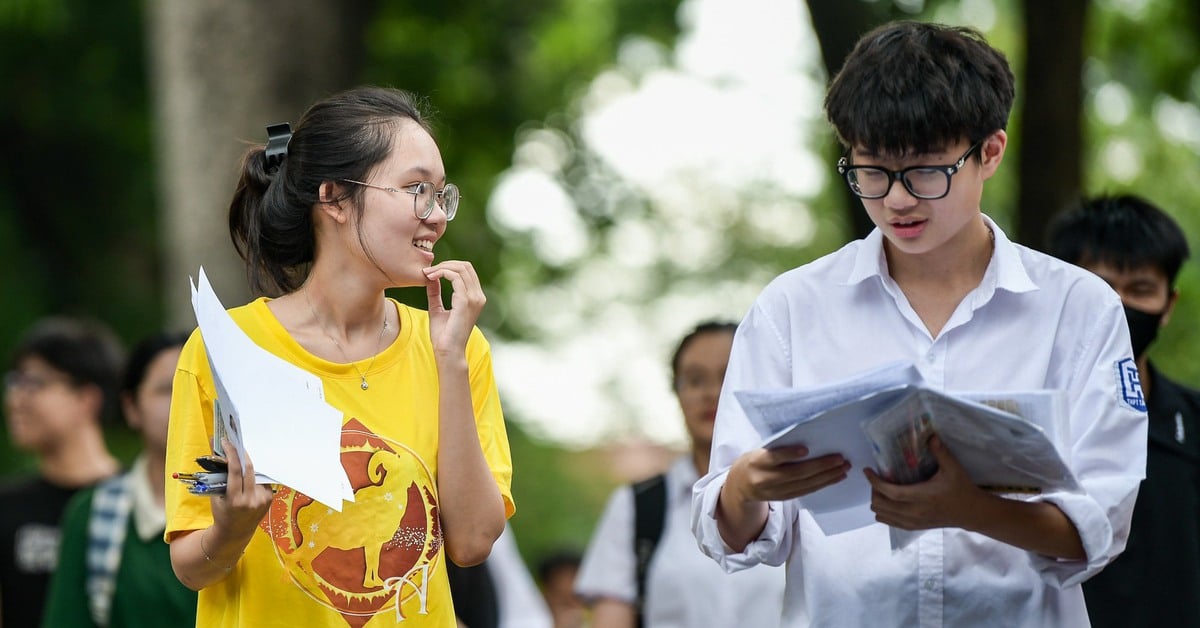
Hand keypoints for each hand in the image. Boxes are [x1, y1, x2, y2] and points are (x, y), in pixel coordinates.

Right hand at [210, 438, 273, 533]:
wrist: (235, 533)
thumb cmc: (222, 513)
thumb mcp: (216, 497)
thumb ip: (220, 478)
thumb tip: (219, 453)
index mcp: (235, 500)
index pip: (235, 471)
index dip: (231, 454)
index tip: (226, 442)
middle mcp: (251, 500)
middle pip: (249, 469)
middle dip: (241, 454)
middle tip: (235, 444)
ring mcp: (262, 500)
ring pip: (256, 473)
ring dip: (248, 463)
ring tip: (241, 455)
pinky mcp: (269, 499)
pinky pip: (261, 480)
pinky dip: (254, 474)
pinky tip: (249, 471)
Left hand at [423, 260, 485, 355]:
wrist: (447, 351)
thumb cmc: (443, 335)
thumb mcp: (437, 309)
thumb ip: (436, 293)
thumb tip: (431, 278)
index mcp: (475, 298)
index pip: (466, 271)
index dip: (449, 266)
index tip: (431, 272)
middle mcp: (478, 297)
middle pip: (465, 266)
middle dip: (445, 264)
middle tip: (428, 271)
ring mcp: (474, 299)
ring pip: (461, 269)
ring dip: (441, 267)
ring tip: (427, 274)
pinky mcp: (465, 301)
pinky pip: (455, 277)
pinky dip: (442, 273)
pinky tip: (430, 278)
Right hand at [727, 445, 850, 503]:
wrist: (740, 486)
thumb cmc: (754, 461)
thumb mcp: (758, 451)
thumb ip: (776, 448)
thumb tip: (806, 437)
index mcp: (757, 462)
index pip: (774, 458)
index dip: (789, 454)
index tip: (805, 449)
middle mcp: (766, 479)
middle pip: (796, 473)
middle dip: (821, 466)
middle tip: (840, 458)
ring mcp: (776, 491)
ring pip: (805, 484)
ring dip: (827, 477)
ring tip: (844, 468)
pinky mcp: (784, 498)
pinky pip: (807, 491)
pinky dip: (824, 484)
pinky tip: (836, 478)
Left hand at [864, 435, 983, 529]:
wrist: (971, 512)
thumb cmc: (961, 489)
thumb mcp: (953, 468)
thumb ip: (940, 452)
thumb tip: (930, 435)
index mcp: (922, 496)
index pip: (890, 492)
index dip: (875, 482)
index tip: (867, 470)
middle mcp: (914, 512)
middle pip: (881, 504)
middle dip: (874, 490)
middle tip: (878, 477)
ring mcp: (913, 522)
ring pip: (882, 515)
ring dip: (878, 501)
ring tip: (883, 488)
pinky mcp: (914, 527)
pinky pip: (889, 522)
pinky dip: (884, 512)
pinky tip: (889, 500)